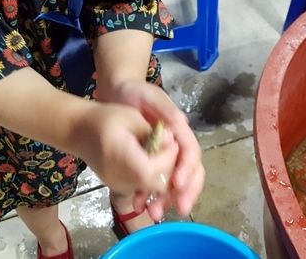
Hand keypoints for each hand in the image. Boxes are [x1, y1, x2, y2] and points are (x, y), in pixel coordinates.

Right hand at [71, 101, 178, 199]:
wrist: (77, 130)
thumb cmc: (105, 118)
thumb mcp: (131, 116)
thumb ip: (153, 132)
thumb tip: (172, 143)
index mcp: (119, 156)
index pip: (150, 170)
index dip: (166, 159)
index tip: (171, 142)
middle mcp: (118, 177)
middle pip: (154, 183)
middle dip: (168, 166)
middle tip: (169, 146)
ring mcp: (117, 185)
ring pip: (151, 187)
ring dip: (162, 171)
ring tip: (160, 150)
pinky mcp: (118, 187)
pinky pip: (142, 186)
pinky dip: (151, 175)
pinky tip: (150, 157)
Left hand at [96, 80, 204, 219]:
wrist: (115, 93)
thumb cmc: (134, 91)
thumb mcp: (149, 94)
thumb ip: (164, 108)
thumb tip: (181, 123)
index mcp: (179, 130)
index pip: (191, 152)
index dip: (188, 168)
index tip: (179, 182)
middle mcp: (174, 145)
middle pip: (188, 172)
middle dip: (186, 192)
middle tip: (180, 209)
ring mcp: (161, 155)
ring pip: (172, 182)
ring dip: (167, 199)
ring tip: (156, 213)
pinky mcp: (146, 161)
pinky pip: (153, 183)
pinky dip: (149, 196)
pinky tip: (139, 205)